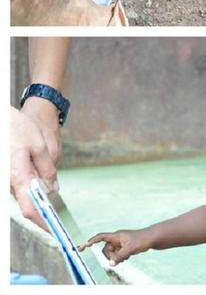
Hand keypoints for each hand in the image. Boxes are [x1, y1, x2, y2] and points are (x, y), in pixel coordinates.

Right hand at [10, 105, 59, 230]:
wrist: (0, 119)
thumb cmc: (16, 129)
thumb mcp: (39, 145)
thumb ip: (46, 168)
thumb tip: (52, 187)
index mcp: (18, 178)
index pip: (30, 209)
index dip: (43, 222)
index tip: (54, 229)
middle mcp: (8, 183)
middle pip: (27, 205)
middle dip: (43, 209)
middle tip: (58, 213)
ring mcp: (6, 181)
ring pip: (23, 195)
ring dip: (36, 196)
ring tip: (51, 195)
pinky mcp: (6, 177)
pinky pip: (18, 187)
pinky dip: (29, 188)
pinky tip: (39, 181)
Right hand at [79, 228, 152, 265]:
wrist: (150, 239)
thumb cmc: (141, 240)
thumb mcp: (130, 249)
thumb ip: (119, 256)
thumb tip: (110, 264)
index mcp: (116, 236)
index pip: (101, 237)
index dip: (91, 241)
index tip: (83, 246)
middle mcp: (116, 239)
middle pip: (105, 250)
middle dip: (110, 256)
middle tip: (119, 258)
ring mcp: (120, 243)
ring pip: (111, 254)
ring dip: (116, 258)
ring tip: (126, 256)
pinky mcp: (123, 247)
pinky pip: (116, 255)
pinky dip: (120, 258)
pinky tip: (127, 257)